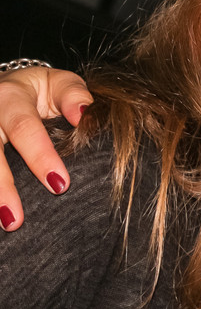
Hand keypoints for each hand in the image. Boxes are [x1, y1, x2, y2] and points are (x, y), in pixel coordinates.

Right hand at [0, 67, 92, 230]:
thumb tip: (84, 114)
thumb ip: (73, 95)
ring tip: (7, 224)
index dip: (40, 157)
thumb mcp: (58, 84)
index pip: (25, 128)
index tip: (60, 185)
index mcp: (11, 97)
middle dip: (3, 186)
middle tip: (17, 220)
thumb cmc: (40, 91)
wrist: (5, 87)